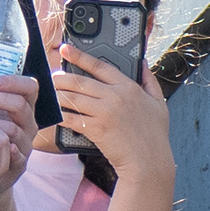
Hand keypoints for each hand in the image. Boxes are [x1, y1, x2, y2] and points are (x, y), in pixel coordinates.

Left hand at [53, 44, 173, 186]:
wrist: (150, 161)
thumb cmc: (155, 134)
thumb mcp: (159, 103)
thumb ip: (149, 80)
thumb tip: (141, 62)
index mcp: (129, 88)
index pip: (100, 66)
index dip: (80, 56)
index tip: (66, 49)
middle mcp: (115, 97)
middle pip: (80, 81)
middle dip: (62, 78)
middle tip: (52, 77)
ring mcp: (105, 113)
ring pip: (72, 98)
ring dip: (58, 94)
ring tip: (50, 92)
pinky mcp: (96, 128)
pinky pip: (71, 118)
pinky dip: (60, 114)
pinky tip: (54, 112)